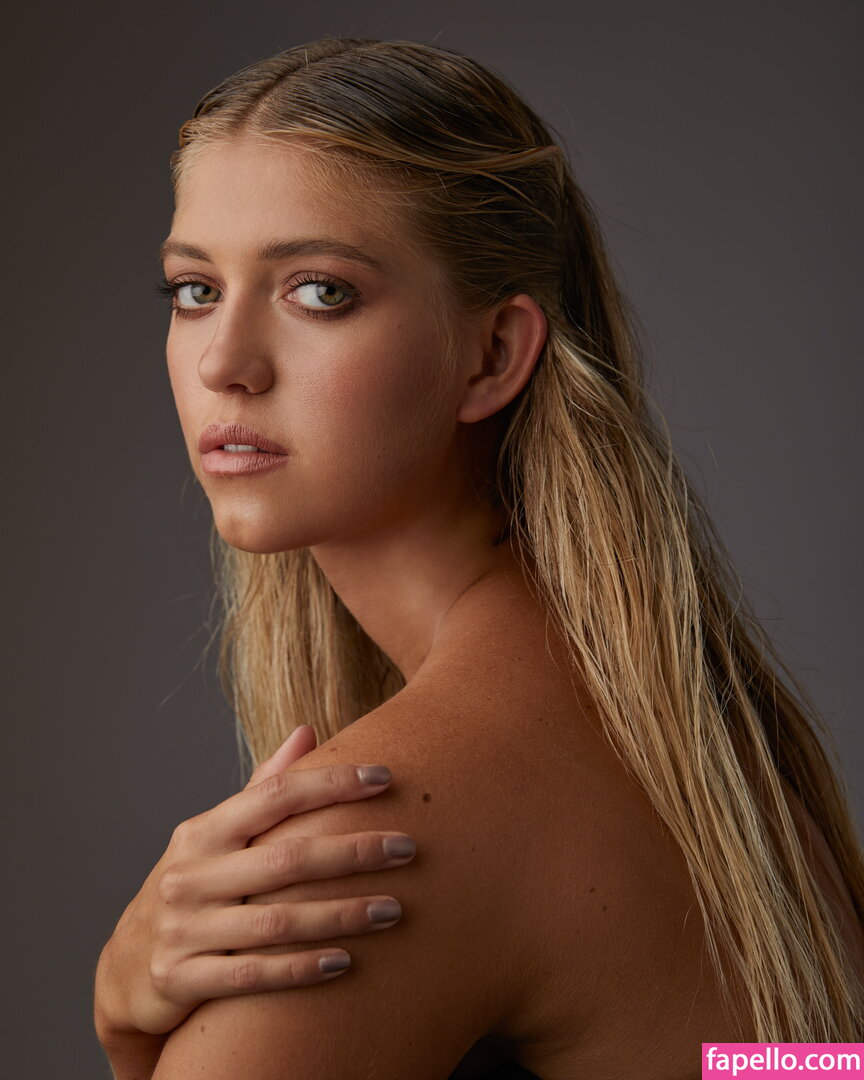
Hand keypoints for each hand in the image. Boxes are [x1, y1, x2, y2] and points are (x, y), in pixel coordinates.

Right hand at [94, 725, 416, 1042]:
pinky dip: (302, 968)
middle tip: (407, 847)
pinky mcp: (181, 979)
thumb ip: (263, 787)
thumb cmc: (194, 884)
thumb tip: (308, 730)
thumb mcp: (217, 835)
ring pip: (277, 921)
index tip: (386, 776)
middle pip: (286, 859)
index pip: (275, 796)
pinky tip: (347, 961)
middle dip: (353, 852)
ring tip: (394, 910)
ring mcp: (183, 928)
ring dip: (342, 915)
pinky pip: (254, 974)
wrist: (126, 964)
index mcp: (203, 831)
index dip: (332, 783)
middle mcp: (190, 875)